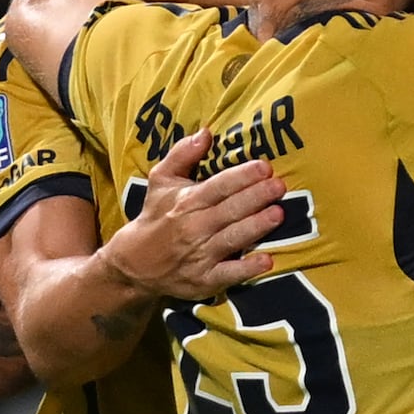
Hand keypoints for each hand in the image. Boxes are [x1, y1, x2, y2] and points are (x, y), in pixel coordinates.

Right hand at [102, 154, 288, 300]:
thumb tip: (206, 132)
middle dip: (256, 197)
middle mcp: (195, 227)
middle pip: (230, 210)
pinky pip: (228, 274)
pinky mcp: (205, 280)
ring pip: (232, 238)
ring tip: (278, 214)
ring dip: (256, 227)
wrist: (135, 263)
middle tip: (279, 186)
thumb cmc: (156, 216)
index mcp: (187, 201)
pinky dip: (247, 269)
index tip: (264, 167)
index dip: (242, 176)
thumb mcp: (161, 180)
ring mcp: (200, 255)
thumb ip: (182, 154)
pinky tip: (266, 261)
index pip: (218, 186)